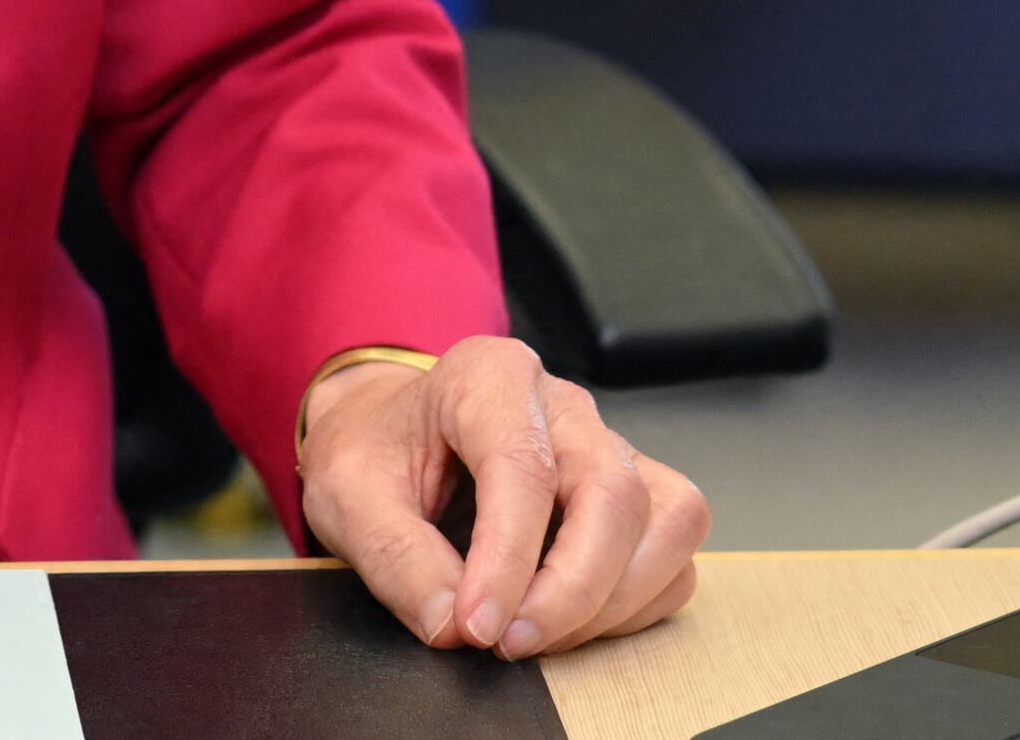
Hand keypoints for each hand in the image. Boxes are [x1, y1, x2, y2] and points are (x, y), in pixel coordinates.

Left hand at [299, 335, 706, 657]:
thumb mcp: (347, 494)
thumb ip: (394, 557)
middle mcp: (563, 406)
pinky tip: (566, 621)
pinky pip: (672, 559)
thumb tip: (451, 623)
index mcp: (488, 377)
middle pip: (613, 493)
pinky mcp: (635, 499)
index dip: (505, 559)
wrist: (386, 436)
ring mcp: (609, 449)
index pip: (522, 467)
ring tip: (535, 633)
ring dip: (613, 600)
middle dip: (571, 589)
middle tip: (509, 643)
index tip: (478, 626)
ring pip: (667, 522)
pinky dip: (634, 607)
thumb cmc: (375, 452)